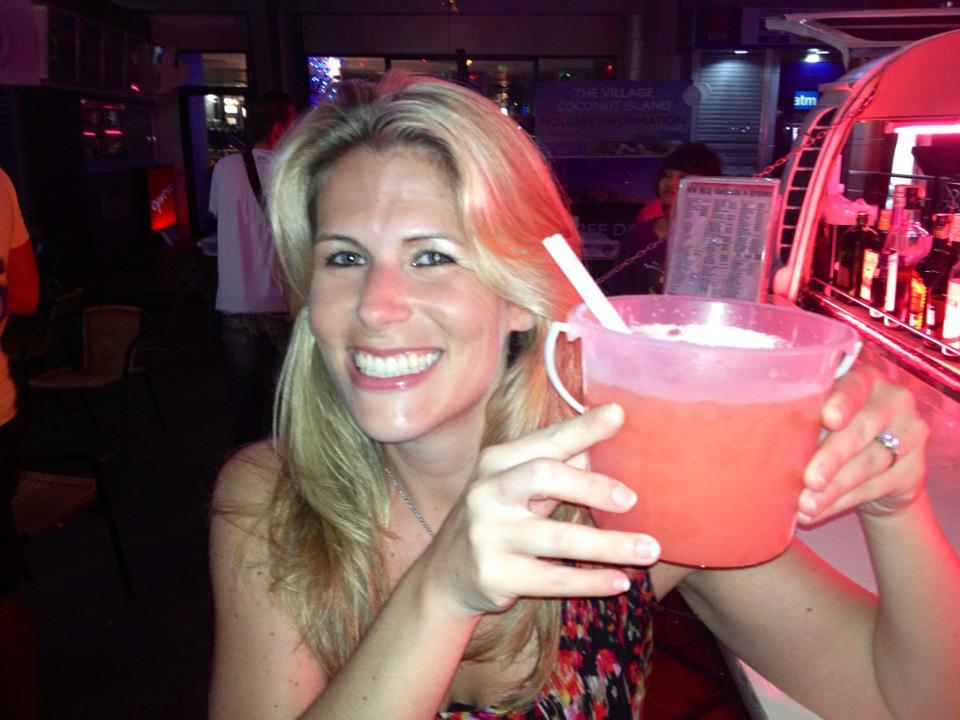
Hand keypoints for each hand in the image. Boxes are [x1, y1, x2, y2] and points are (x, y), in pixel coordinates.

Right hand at [421, 404, 660, 617]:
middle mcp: (487, 493)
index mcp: (496, 462)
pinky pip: (552, 580)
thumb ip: (555, 465)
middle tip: (632, 500)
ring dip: (609, 545)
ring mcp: (488, 536)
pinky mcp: (495, 576)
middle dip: (592, 486)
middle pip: (543, 476)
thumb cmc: (495, 520)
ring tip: (650, 549)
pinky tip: (620, 581)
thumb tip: (605, 439)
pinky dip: (590, 580)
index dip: (582, 428)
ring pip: (556, 539)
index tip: (619, 415)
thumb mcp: (515, 486)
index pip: (545, 441)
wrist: (445, 575)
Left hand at [797, 366, 928, 524]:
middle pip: (860, 430)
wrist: (878, 472)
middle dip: (831, 457)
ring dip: (833, 488)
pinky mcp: (913, 470)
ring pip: (867, 463)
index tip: (828, 419)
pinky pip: (873, 488)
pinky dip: (840, 502)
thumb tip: (771, 444)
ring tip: (805, 504)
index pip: (855, 386)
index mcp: (864, 380)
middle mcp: (893, 401)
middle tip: (809, 480)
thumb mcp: (821, 422)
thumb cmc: (836, 435)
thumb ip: (805, 425)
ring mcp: (909, 434)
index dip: (842, 402)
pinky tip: (818, 512)